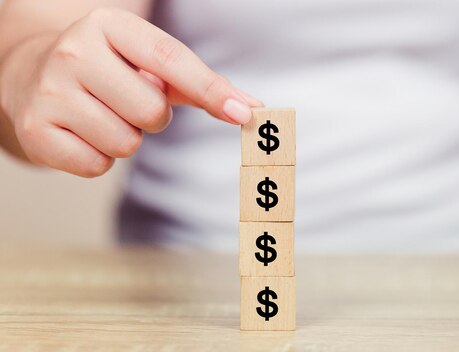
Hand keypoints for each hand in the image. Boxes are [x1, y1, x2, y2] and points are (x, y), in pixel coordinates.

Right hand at [0, 8, 261, 176]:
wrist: (30, 75)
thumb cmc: (108, 71)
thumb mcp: (147, 64)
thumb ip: (198, 83)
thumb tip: (250, 109)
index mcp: (109, 26)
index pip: (171, 60)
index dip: (211, 90)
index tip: (246, 114)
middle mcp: (74, 52)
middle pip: (152, 112)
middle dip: (152, 118)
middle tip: (128, 103)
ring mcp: (50, 91)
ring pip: (126, 143)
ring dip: (125, 138)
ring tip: (102, 115)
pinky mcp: (34, 131)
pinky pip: (98, 166)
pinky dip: (99, 158)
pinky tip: (82, 133)